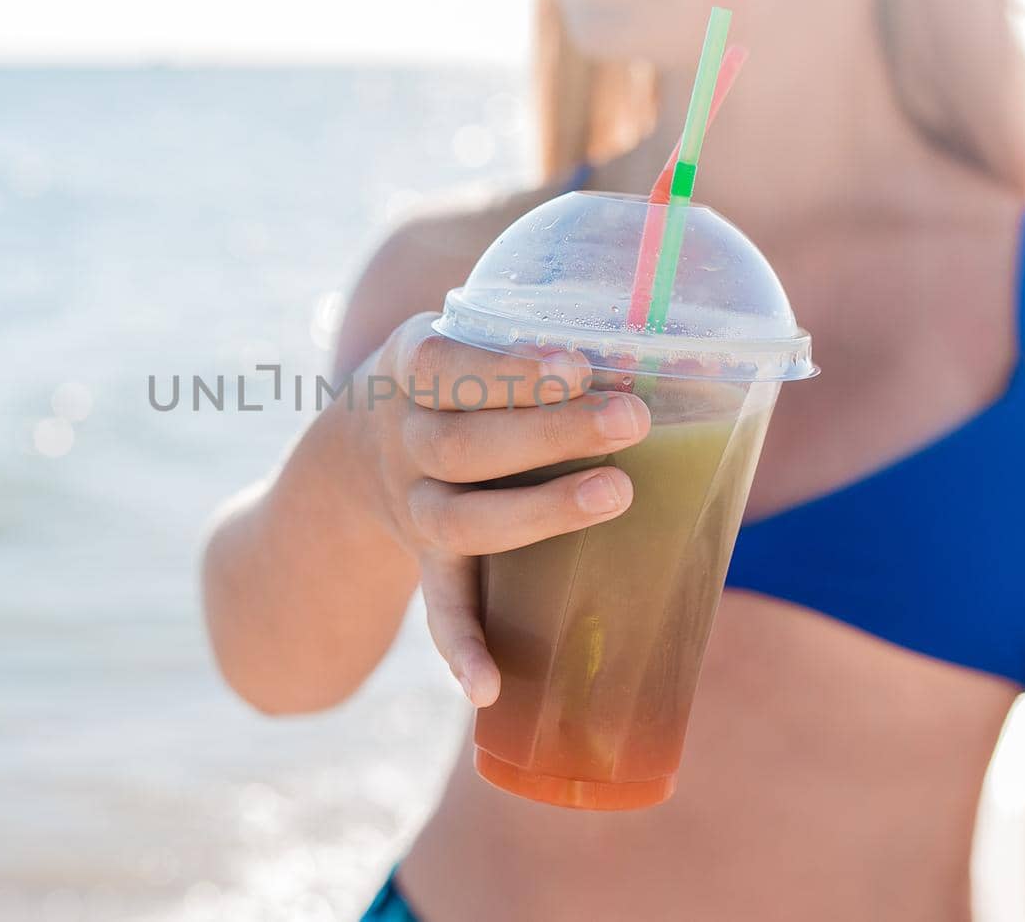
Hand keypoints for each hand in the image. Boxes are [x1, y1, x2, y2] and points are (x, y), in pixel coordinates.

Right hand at [354, 314, 650, 706]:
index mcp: (411, 370)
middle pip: (461, 444)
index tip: (576, 366)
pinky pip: (439, 606)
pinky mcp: (425, 562)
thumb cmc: (454, 380)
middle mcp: (403, 441)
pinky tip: (488, 687)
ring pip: (458, 522)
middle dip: (548, 433)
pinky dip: (461, 646)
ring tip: (616, 496)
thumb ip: (535, 339)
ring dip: (535, 515)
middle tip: (631, 420)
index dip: (508, 371)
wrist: (355, 451)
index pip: (447, 366)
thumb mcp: (466, 337)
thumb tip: (669, 343)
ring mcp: (411, 507)